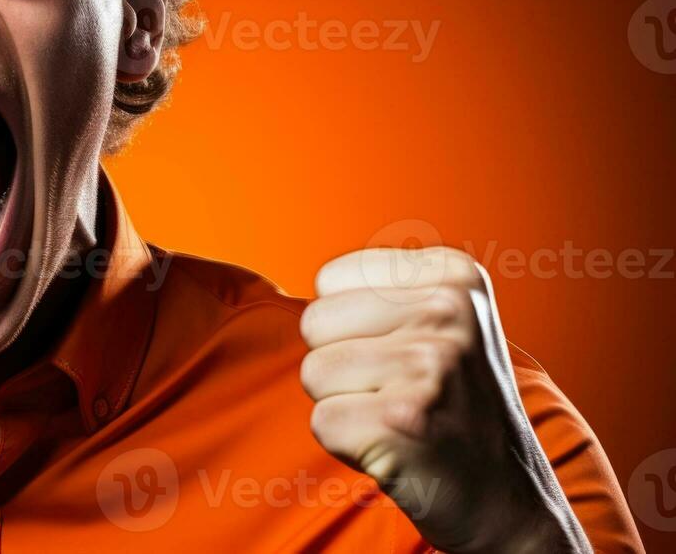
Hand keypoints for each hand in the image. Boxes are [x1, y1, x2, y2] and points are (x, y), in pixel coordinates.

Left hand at [299, 246, 588, 552]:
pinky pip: (321, 422)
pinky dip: (347, 444)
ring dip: (344, 405)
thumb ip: (375, 290)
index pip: (330, 279)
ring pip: (312, 371)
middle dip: (340, 366)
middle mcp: (449, 310)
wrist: (507, 502)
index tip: (404, 356)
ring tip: (400, 419)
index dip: (350, 327)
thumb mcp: (440, 323)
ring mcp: (430, 365)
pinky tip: (398, 449)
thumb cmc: (452, 406)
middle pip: (314, 322)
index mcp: (455, 274)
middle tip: (399, 394)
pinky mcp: (404, 420)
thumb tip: (268, 282)